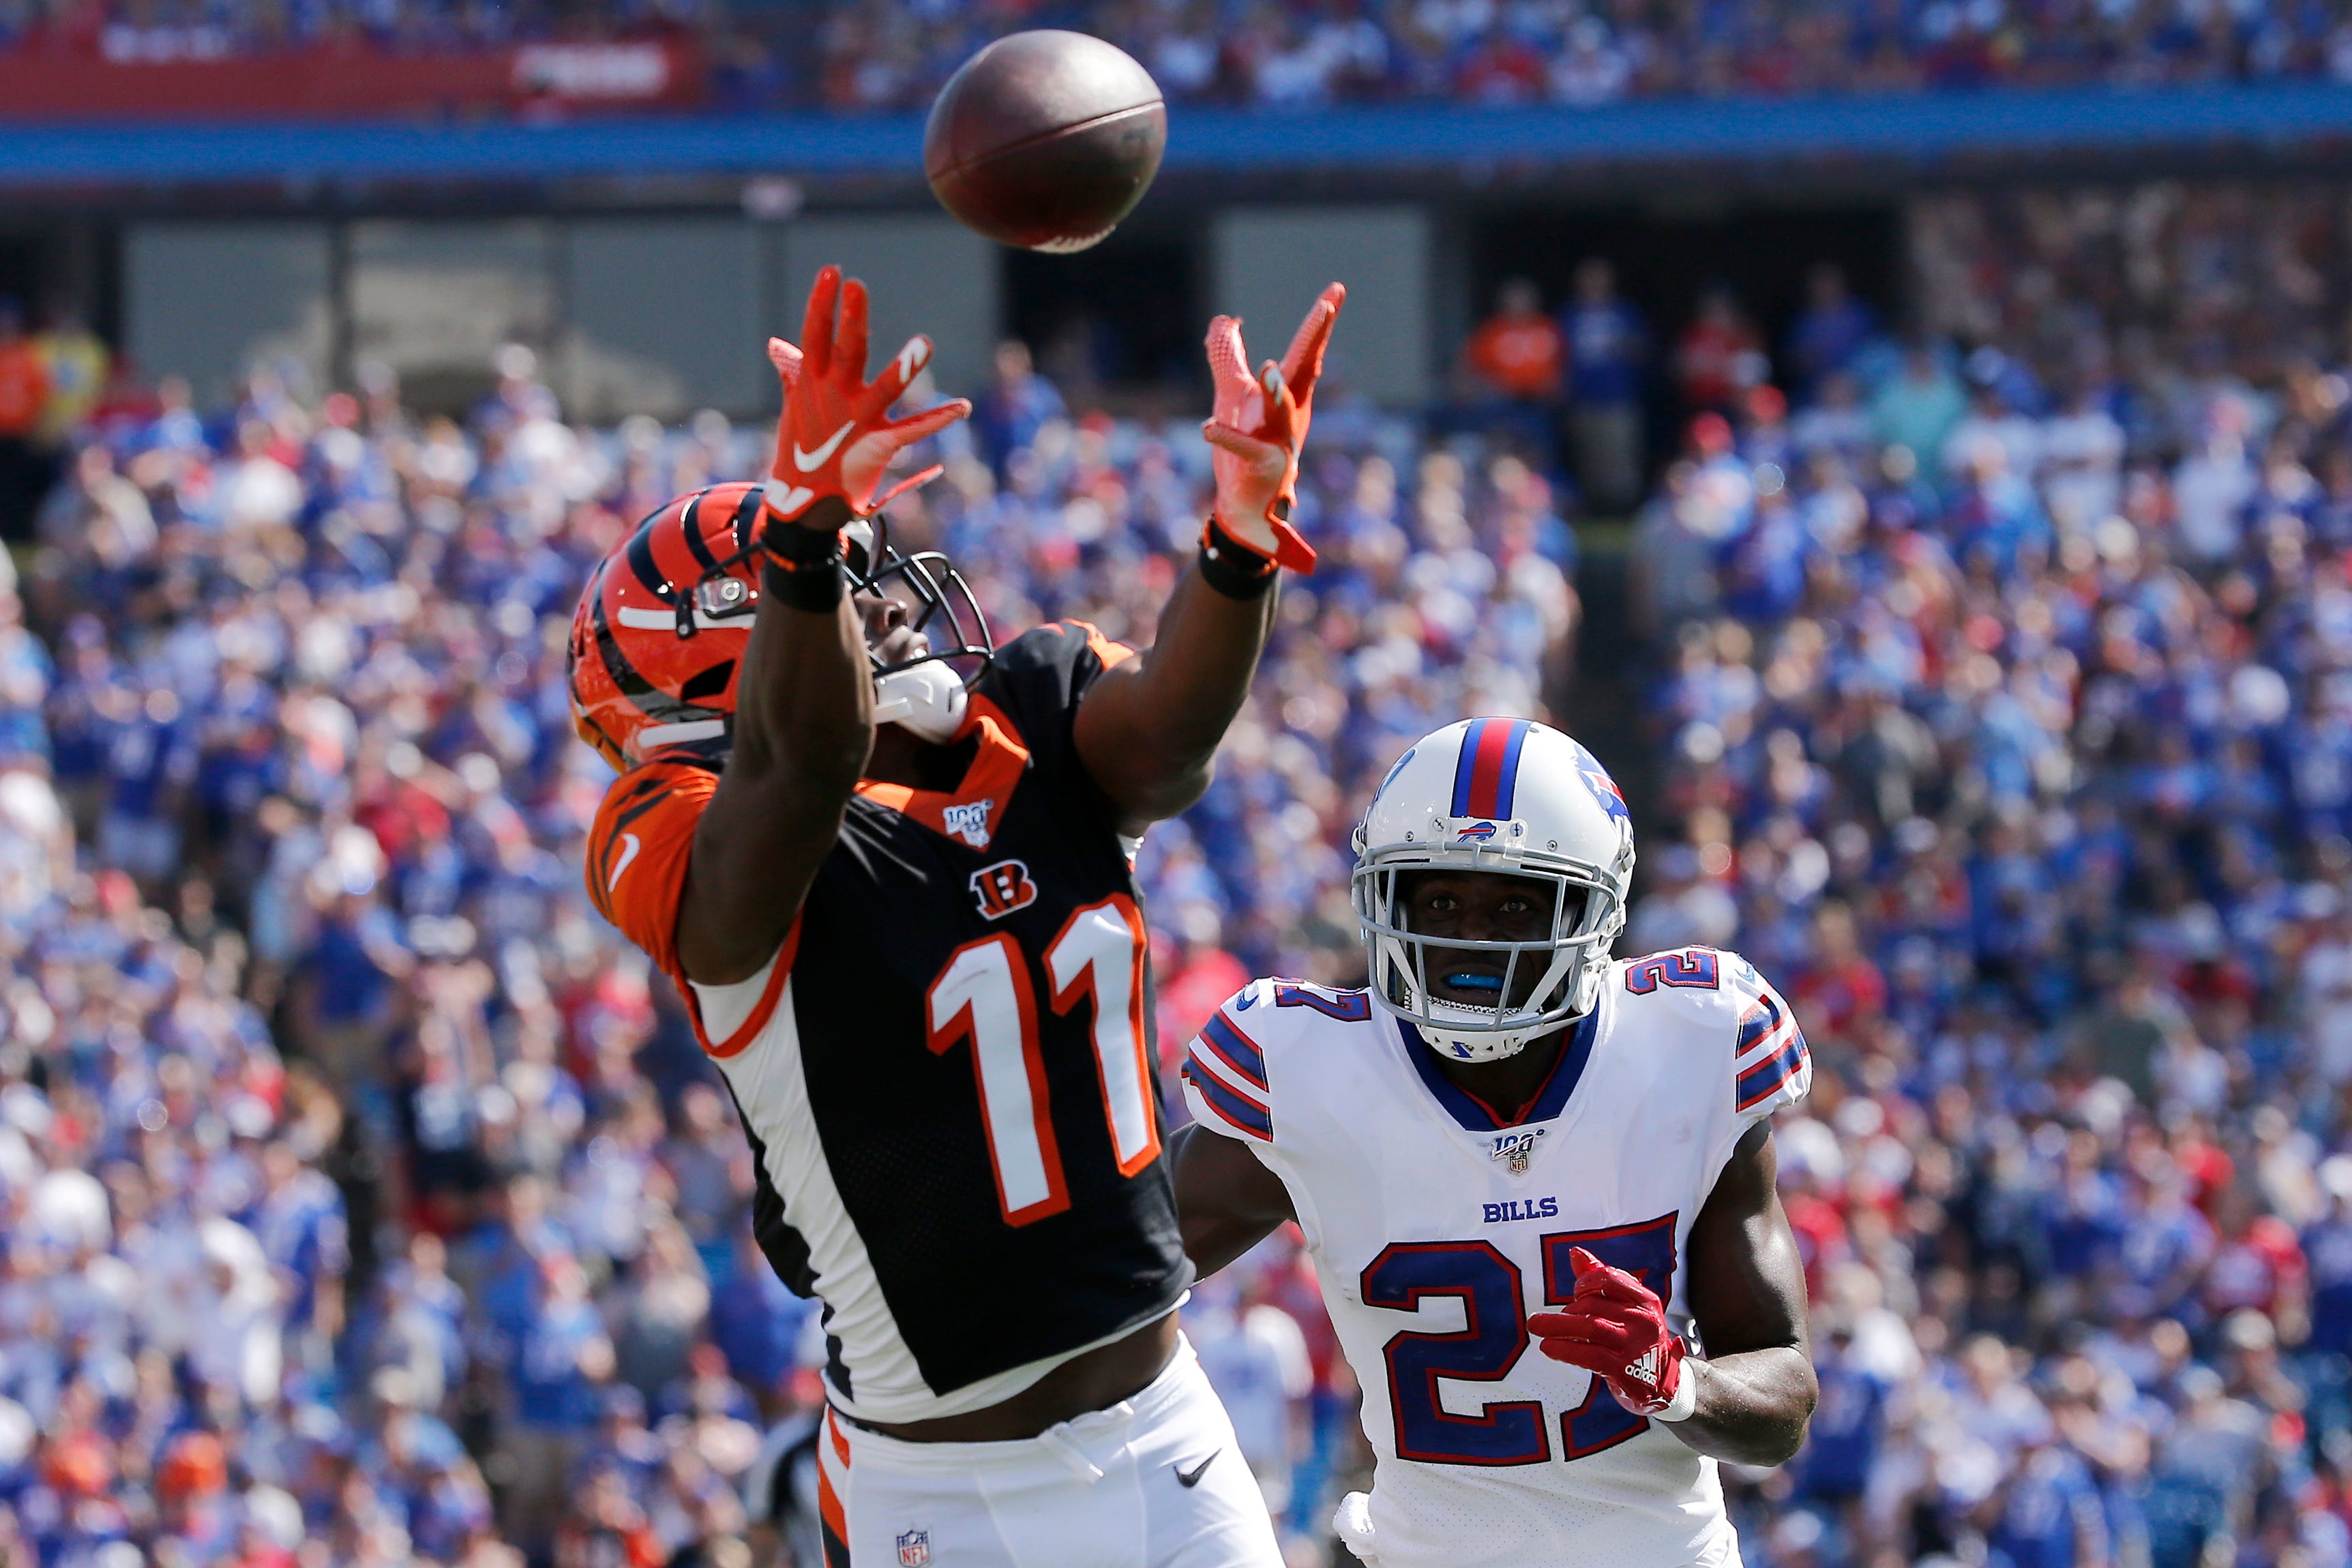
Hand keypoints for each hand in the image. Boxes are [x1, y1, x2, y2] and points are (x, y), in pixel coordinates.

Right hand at [764, 265, 971, 530]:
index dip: (821, 304)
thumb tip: (777, 346)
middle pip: (845, 352)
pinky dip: (938, 420)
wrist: (804, 502)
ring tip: (926, 343)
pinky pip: (913, 431)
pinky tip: (963, 407)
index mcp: (814, 383)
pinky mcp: (878, 445)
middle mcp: (836, 398)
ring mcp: (858, 422)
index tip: (831, 271)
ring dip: (904, 368)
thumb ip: (795, 372)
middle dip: (851, 320)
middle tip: (858, 286)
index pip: (815, 336)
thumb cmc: (804, 447)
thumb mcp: (797, 405)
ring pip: (883, 389)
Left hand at [1201, 281, 1344, 571]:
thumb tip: (1224, 320)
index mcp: (1288, 396)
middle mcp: (1290, 416)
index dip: (1320, 321)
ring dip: (1276, 393)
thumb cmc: (1245, 451)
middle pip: (1303, 371)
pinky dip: (1225, 438)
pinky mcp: (1260, 470)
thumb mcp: (1233, 396)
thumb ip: (1228, 357)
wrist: (1245, 509)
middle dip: (1315, 339)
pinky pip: (1243, 450)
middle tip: (1327, 306)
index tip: (1337, 288)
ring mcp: (1279, 443)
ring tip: (1268, 368)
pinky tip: (1207, 427)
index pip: (1306, 352)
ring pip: (1280, 414)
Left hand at [1527, 1247, 1689, 1417]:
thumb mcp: (1627, 1309)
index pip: (1610, 1278)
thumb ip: (1601, 1281)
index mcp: (1645, 1301)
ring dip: (1557, 1325)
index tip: (1575, 1292)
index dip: (1586, 1281)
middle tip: (1550, 1320)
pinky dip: (1564, 1349)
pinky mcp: (1625, 1371)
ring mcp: (1635, 1346)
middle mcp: (1642, 1320)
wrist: (1662, 1386)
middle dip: (1567, 1310)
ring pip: (1588, 1327)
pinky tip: (1549, 1347)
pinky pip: (1588, 1355)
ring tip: (1537, 1326)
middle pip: (1593, 1304)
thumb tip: (1575, 1253)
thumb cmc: (1637, 1341)